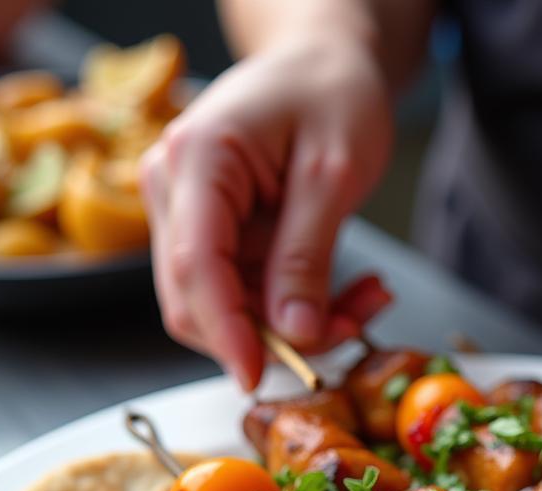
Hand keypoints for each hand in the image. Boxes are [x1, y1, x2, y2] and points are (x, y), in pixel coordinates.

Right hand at [142, 37, 392, 388]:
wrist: (326, 64)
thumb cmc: (331, 93)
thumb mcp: (334, 174)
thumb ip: (307, 256)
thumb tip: (293, 331)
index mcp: (196, 161)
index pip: (196, 267)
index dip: (226, 332)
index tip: (258, 377)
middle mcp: (176, 191)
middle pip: (197, 300)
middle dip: (271, 336)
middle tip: (349, 330)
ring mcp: (192, 217)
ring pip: (227, 309)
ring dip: (296, 326)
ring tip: (365, 301)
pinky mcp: (219, 237)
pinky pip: (250, 296)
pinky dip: (299, 308)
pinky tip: (349, 294)